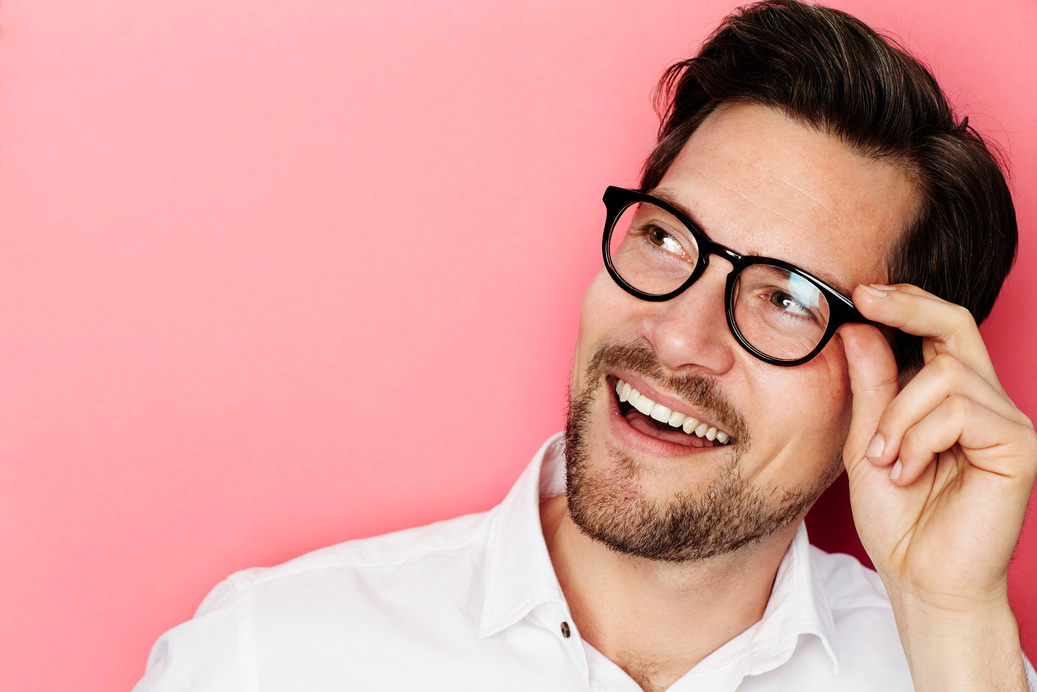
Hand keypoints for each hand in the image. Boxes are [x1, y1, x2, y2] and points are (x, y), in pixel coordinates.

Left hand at [839, 283, 1035, 688]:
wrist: (920, 578)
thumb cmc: (897, 517)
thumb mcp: (867, 442)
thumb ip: (870, 389)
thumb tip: (860, 327)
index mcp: (950, 398)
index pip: (938, 330)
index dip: (905, 303)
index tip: (862, 292)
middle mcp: (984, 402)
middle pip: (956, 325)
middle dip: (908, 305)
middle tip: (864, 299)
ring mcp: (1006, 422)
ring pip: (945, 375)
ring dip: (899, 417)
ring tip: (886, 461)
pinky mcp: (1018, 446)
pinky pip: (960, 411)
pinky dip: (919, 438)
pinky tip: (908, 472)